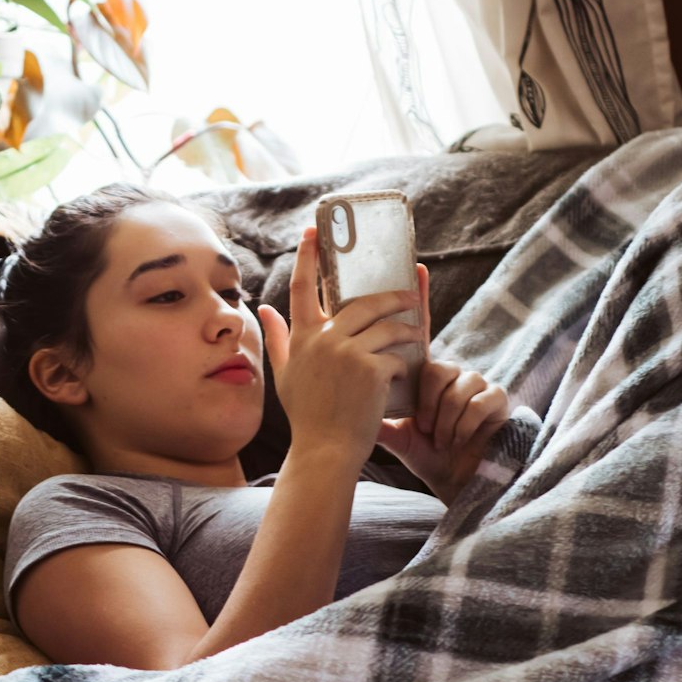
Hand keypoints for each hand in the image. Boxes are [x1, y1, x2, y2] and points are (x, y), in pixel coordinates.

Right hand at [256, 226, 425, 473]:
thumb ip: (277, 338)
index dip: (308, 256)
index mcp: (302, 337)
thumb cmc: (307, 415)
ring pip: (386, 324)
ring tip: (417, 332)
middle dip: (391, 295)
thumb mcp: (285, 375)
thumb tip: (264, 308)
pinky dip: (404, 360)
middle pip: (362, 301)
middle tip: (408, 296)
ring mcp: (347, 352)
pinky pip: (395, 352)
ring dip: (407, 326)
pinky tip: (406, 371)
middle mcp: (323, 339)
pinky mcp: (371, 369)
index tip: (314, 232)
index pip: (303, 287)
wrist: (325, 450)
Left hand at [375, 263, 509, 504]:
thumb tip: (323, 380)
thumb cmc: (424, 450)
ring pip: (450, 385)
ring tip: (437, 437)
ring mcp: (474, 380)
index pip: (416, 329)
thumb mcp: (388, 426)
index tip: (415, 266)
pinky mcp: (495, 397)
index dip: (416, 298)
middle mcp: (450, 367)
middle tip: (422, 424)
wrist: (456, 480)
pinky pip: (471, 402)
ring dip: (441, 419)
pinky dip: (459, 426)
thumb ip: (362, 400)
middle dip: (427, 401)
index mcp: (422, 370)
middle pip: (434, 364)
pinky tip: (454, 440)